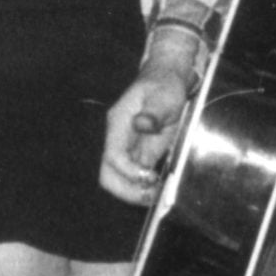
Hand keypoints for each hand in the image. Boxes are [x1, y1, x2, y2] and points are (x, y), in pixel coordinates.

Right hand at [99, 66, 190, 203]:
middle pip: (108, 173)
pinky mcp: (141, 153)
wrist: (168, 79)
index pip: (112, 156)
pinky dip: (146, 187)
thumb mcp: (164, 95)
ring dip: (136, 191)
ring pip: (120, 179)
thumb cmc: (164, 84)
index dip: (127, 171)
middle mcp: (119, 138)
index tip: (148, 176)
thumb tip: (141, 124)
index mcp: (118, 123)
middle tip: (150, 196)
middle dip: (126, 190)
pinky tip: (161, 189)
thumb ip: (154, 112)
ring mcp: (129, 147)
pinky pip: (137, 176)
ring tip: (158, 195)